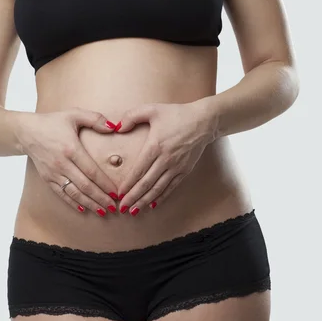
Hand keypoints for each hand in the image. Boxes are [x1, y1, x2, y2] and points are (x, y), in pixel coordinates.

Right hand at [16, 107, 118, 216]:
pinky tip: (83, 209)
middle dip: (101, 198)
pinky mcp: (47, 178)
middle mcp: (61, 163)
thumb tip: (114, 126)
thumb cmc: (52, 122)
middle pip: (85, 186)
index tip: (116, 192)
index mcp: (71, 149)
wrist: (26, 131)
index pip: (91, 171)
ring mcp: (53, 173)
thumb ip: (95, 119)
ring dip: (90, 203)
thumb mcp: (74, 114)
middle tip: (114, 207)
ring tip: (103, 211)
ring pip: (74, 193)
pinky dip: (72, 203)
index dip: (104, 184)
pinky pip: (61, 194)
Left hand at [114, 100, 214, 214]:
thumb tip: (117, 127)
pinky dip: (161, 197)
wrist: (204, 121)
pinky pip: (171, 187)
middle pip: (146, 184)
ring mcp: (176, 167)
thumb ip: (132, 116)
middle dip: (133, 198)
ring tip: (135, 210)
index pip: (138, 170)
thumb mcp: (152, 109)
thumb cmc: (177, 114)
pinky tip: (153, 204)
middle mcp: (165, 160)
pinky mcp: (185, 170)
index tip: (119, 194)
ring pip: (158, 188)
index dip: (128, 184)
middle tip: (123, 209)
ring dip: (145, 201)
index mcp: (155, 146)